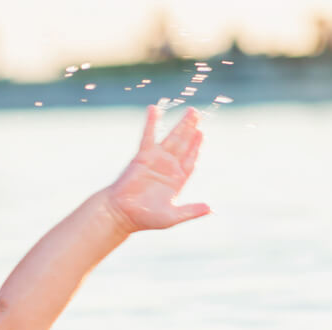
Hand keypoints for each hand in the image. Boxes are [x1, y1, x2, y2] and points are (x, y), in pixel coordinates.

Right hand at [106, 105, 210, 232]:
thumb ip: (191, 211)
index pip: (190, 160)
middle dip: (190, 129)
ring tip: (190, 111)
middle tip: (197, 114)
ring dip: (181, 125)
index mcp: (176, 180)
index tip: (201, 134)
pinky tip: (154, 109)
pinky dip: (152, 123)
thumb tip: (210, 208)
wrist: (121, 214)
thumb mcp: (172, 217)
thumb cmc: (145, 219)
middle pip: (183, 145)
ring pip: (172, 138)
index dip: (196, 147)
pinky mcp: (143, 156)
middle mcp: (167, 168)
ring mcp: (155, 160)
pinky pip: (148, 136)